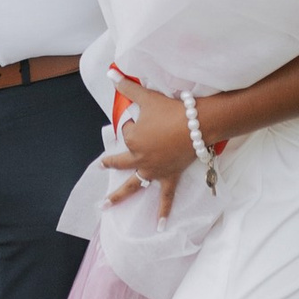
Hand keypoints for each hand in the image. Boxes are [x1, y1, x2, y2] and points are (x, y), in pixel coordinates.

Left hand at [104, 84, 201, 221]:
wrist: (197, 125)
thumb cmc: (171, 110)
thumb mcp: (147, 97)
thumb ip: (128, 86)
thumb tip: (110, 72)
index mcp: (132, 139)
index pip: (127, 132)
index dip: (135, 123)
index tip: (147, 116)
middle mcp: (139, 157)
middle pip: (121, 161)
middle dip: (110, 163)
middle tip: (101, 166)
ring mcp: (153, 170)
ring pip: (133, 184)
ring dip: (119, 196)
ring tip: (106, 206)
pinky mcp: (169, 177)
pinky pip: (165, 197)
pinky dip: (163, 211)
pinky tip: (160, 226)